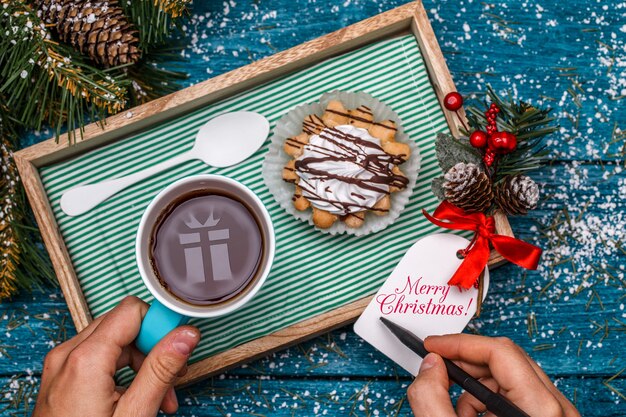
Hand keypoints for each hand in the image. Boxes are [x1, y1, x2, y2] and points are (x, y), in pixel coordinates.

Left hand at [33, 296, 199, 416]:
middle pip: (124, 324)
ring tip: (158, 396)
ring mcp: (61, 367)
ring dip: (141, 363)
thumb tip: (186, 335)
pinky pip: (98, 358)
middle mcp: (67, 355)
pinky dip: (123, 372)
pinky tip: (136, 397)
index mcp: (85, 359)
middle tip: (172, 378)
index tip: (179, 347)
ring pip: (114, 341)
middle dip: (153, 347)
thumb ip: (161, 370)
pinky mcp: (61, 378)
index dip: (161, 326)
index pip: (132, 311)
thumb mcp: (134, 414)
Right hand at [407, 334, 579, 416]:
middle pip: (506, 360)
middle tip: (437, 374)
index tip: (432, 346)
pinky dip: (489, 402)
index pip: (498, 351)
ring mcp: (557, 416)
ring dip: (475, 388)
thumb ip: (432, 400)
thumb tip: (429, 365)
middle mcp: (557, 409)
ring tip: (456, 411)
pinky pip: (518, 395)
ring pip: (511, 378)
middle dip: (465, 366)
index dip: (458, 344)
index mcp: (539, 410)